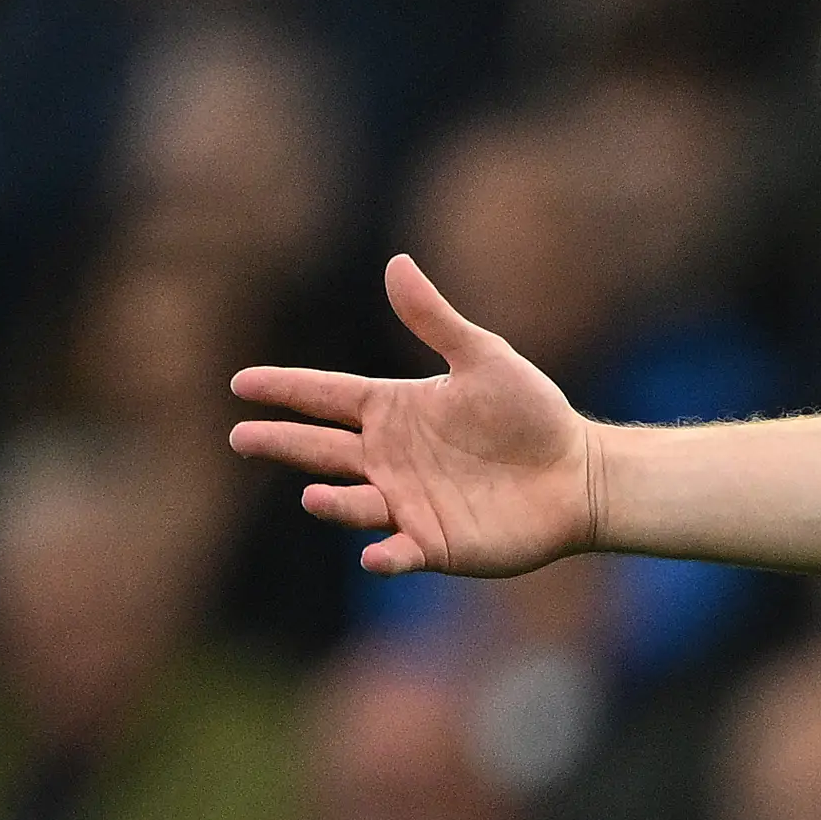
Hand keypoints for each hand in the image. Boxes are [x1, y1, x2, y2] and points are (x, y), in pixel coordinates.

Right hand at [229, 256, 601, 577]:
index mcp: (393, 410)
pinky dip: (385, 557)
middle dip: (281, 443)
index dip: (285, 389)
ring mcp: (407, 502)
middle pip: (321, 449)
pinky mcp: (435, 543)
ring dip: (332, 502)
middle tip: (240, 437)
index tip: (242, 383)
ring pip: (353, 502)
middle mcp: (388, 457)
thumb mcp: (484, 359)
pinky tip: (374, 557)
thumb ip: (436, 320)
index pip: (326, 395)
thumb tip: (396, 262)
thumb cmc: (532, 414)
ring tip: (313, 495)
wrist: (579, 474)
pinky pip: (400, 553)